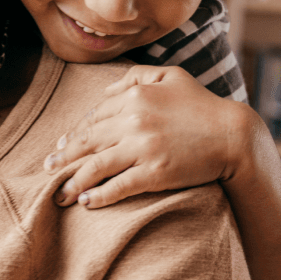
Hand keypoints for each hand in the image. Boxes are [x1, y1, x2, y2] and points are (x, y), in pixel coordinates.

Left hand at [43, 66, 253, 208]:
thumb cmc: (202, 105)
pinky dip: (98, 196)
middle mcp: (133, 121)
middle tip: (47, 170)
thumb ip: (136, 77)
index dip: (75, 134)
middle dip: (63, 159)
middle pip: (87, 143)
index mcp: (134, 97)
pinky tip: (86, 203)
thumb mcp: (171, 76)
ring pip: (96, 167)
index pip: (94, 118)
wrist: (234, 135)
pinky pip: (118, 187)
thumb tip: (107, 89)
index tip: (62, 146)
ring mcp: (143, 149)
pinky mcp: (154, 173)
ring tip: (58, 194)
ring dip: (73, 183)